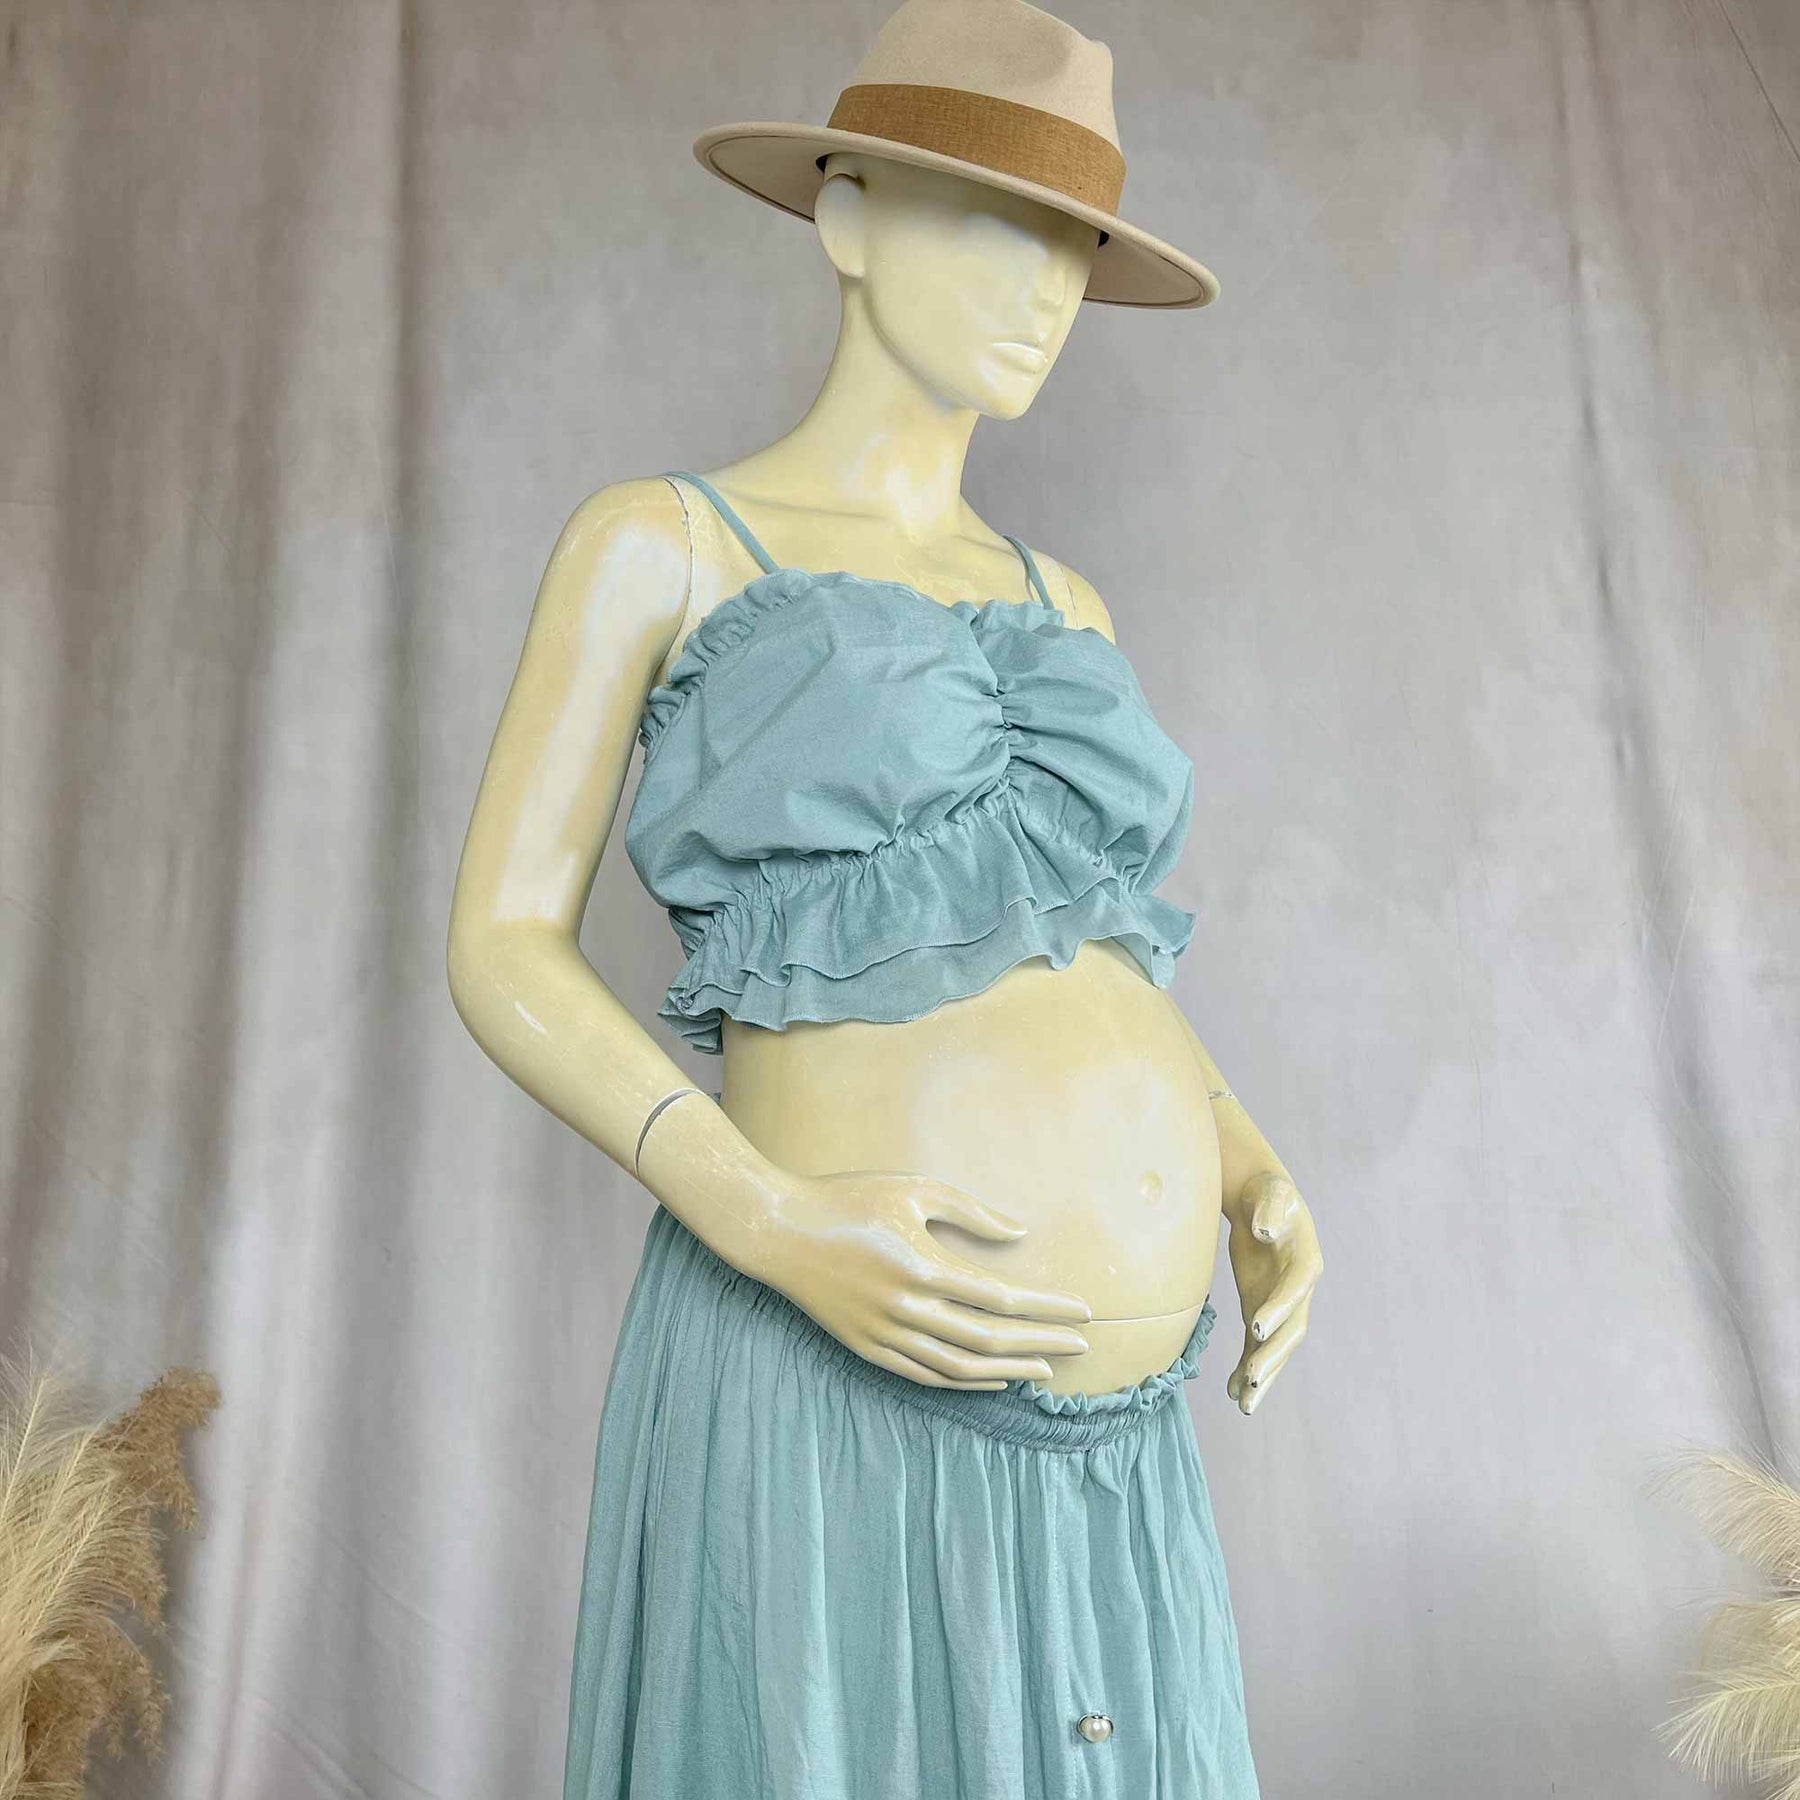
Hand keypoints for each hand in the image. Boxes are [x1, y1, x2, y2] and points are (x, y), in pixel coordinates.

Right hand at [743, 1169, 1092, 1390]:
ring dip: (1007, 1370)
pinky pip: (923, 1375)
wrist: (777, 1231)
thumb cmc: (847, 1198)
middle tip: (1080, 1346)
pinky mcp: (865, 1347)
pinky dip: (962, 1382)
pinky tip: (990, 1378)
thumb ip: (969, 1211)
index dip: (1047, 1309)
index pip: (1001, 1299)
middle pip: (989, 1339)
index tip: (1083, 1312)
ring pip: (958, 1367)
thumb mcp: (912, 1189)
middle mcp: (906, 1308)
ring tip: (1043, 1370)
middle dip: (1040, 1344)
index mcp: (921, 1266)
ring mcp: (883, 1334)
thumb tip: (1018, 1233)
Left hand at [1223, 1171, 1321, 1415]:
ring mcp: (1280, 1305)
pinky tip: (1233, 1392)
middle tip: (1253, 1380)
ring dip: (1263, 1376)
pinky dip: (1246, 1368)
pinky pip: (1255, 1345)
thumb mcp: (1271, 1192)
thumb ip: (1270, 1208)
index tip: (1258, 1327)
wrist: (1261, 1201)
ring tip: (1244, 1405)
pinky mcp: (1261, 1310)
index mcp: (1305, 1260)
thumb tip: (1264, 1229)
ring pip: (1276, 1347)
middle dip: (1274, 1356)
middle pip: (1291, 1329)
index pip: (1295, 1289)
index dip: (1280, 1308)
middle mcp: (1298, 1290)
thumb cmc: (1267, 1193)